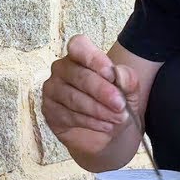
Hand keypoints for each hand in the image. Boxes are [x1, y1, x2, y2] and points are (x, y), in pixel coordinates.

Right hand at [41, 35, 136, 157]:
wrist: (108, 134)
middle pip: (78, 75)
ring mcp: (53, 90)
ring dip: (98, 110)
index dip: (94, 59)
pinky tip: (105, 125)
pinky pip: (68, 115)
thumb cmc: (114, 104)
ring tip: (117, 118)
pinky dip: (90, 122)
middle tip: (120, 105)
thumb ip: (127, 79)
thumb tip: (119, 74)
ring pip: (73, 97)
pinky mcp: (50, 111)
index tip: (111, 74)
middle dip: (102, 91)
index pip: (78, 46)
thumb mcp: (129, 91)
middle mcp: (62, 69)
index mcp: (80, 55)